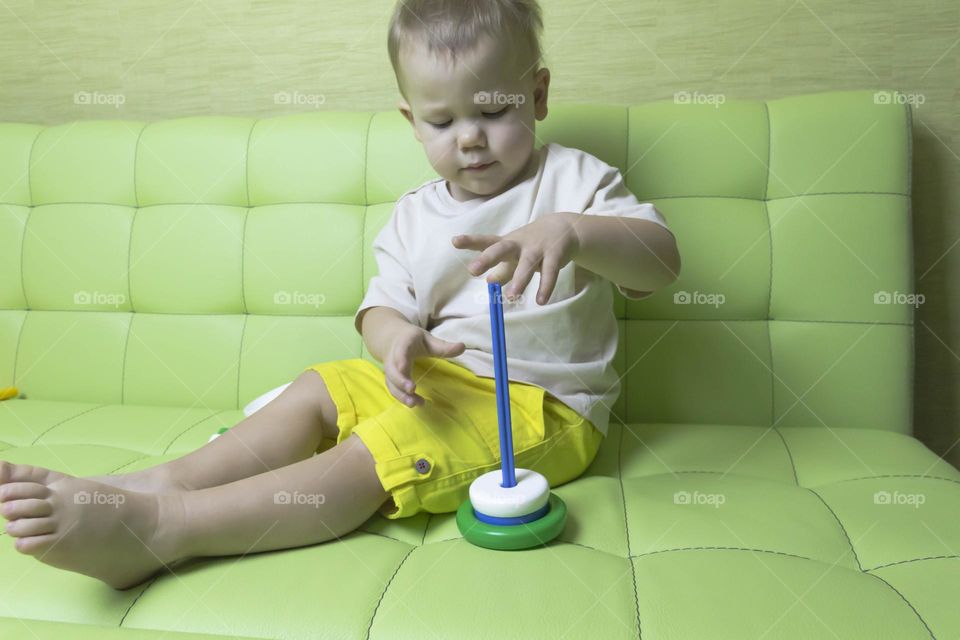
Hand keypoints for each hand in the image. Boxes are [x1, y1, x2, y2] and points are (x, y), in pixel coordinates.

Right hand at [385, 325, 465, 406]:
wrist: (391, 338)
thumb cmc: (413, 340)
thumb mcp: (428, 340)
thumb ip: (443, 346)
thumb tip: (463, 347)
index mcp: (404, 343)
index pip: (400, 351)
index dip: (400, 360)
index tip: (403, 367)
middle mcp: (393, 357)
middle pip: (392, 370)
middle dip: (400, 381)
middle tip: (412, 389)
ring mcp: (390, 369)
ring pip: (391, 383)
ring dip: (401, 394)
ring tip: (414, 403)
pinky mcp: (390, 378)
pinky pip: (393, 389)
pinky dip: (401, 397)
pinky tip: (415, 403)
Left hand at [451, 213, 580, 304]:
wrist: (566, 227)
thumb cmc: (533, 243)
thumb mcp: (516, 254)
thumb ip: (503, 268)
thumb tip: (488, 281)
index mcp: (507, 242)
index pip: (486, 241)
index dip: (470, 241)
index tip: (454, 241)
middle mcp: (519, 243)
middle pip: (501, 249)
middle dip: (487, 258)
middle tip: (472, 270)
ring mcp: (538, 248)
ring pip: (527, 264)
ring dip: (520, 280)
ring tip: (511, 297)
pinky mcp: (555, 255)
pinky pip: (550, 272)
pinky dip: (546, 287)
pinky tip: (540, 301)